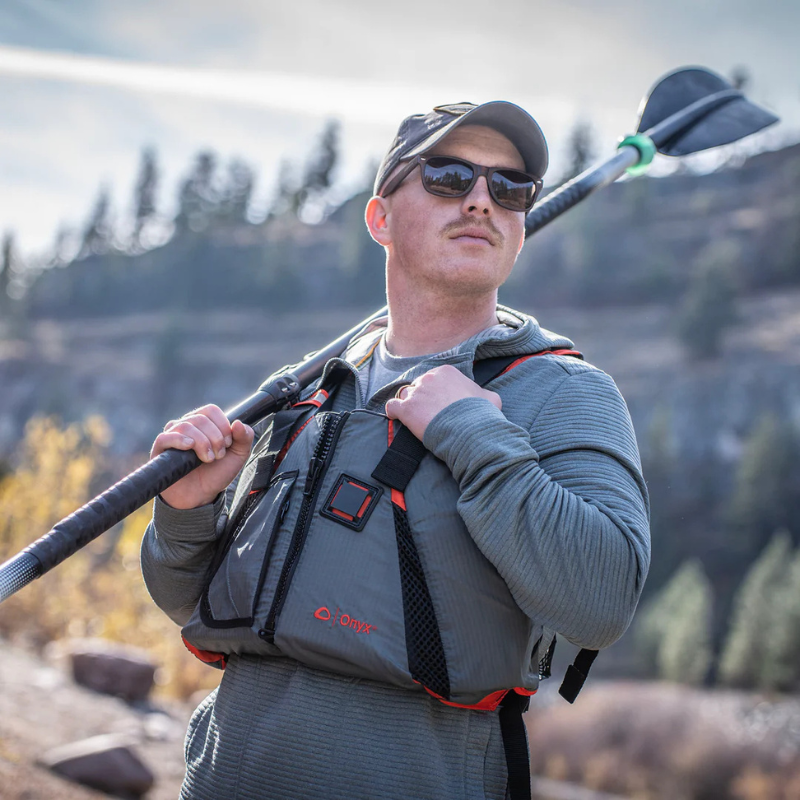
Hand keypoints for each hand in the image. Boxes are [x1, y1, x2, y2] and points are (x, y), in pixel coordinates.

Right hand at [151, 404, 254, 509]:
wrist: (201, 495)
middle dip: (215, 438)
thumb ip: (245, 437)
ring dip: (202, 443)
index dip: (222, 426)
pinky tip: (190, 447)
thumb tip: (238, 422)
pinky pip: (165, 437)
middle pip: (200, 418)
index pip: (211, 410)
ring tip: (208, 459)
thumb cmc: (217, 473)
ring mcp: (172, 436)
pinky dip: (180, 440)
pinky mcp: (160, 449)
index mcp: (204, 423)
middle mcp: (186, 425)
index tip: (228, 444)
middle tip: (218, 455)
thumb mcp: (238, 455)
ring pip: (186, 426)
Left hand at [384, 365, 501, 440]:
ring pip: (405, 395)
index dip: (437, 391)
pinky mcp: (406, 409)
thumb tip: (485, 396)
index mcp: (446, 372)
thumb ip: (483, 393)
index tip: (442, 403)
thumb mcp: (490, 398)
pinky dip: (394, 411)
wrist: (469, 429)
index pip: (434, 378)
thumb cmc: (481, 413)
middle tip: (431, 412)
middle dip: (424, 398)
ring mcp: (416, 393)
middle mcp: (428, 378)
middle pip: (419, 385)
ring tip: (417, 417)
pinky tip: (397, 416)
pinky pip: (392, 406)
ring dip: (410, 404)